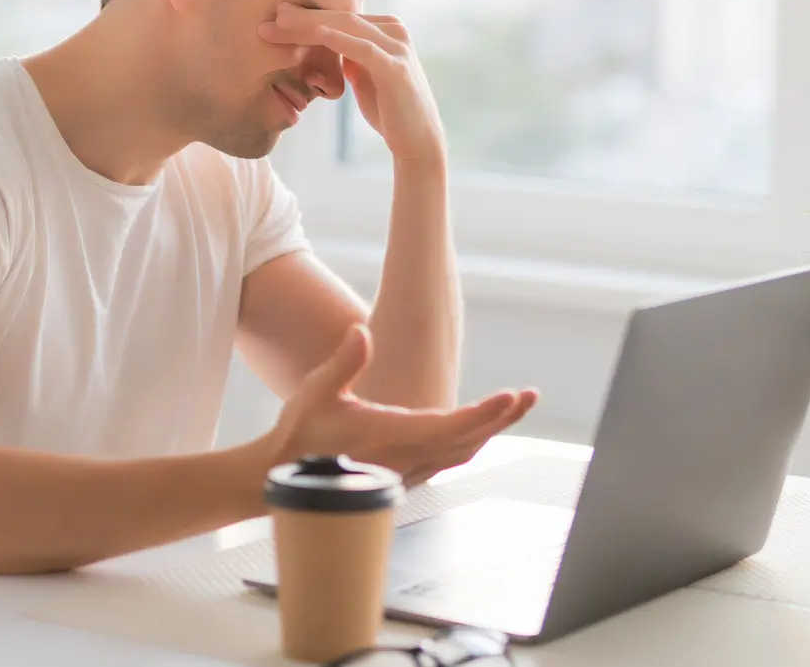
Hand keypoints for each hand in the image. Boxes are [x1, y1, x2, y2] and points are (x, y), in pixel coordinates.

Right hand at [257, 325, 537, 485]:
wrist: (281, 476)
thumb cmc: (298, 432)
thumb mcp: (317, 390)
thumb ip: (344, 362)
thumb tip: (362, 333)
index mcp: (390, 437)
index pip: (449, 426)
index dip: (483, 413)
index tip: (511, 398)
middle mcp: (405, 459)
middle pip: (467, 441)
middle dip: (500, 418)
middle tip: (528, 397)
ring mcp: (407, 471)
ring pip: (461, 453)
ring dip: (489, 430)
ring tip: (513, 407)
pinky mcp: (404, 475)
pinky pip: (448, 460)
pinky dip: (470, 442)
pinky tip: (479, 429)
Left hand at [259, 3, 446, 164]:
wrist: (417, 141)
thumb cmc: (389, 110)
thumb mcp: (365, 76)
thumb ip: (351, 56)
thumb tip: (328, 43)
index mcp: (386, 29)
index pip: (342, 17)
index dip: (308, 16)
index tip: (276, 18)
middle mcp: (394, 31)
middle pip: (342, 17)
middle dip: (304, 17)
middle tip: (270, 17)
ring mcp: (397, 47)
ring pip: (348, 27)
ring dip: (311, 24)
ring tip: (281, 23)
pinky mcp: (395, 67)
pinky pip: (363, 49)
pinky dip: (338, 40)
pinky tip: (316, 33)